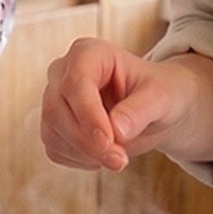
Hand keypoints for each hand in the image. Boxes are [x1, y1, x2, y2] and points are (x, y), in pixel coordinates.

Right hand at [40, 38, 183, 171]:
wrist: (155, 108)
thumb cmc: (159, 93)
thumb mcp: (160, 98)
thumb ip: (139, 111)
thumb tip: (116, 131)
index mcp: (88, 53)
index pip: (75, 83)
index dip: (89, 115)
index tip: (110, 142)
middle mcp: (64, 72)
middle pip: (56, 110)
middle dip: (87, 142)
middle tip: (119, 160)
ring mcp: (54, 99)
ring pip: (52, 132)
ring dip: (86, 154)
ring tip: (119, 155)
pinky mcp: (52, 125)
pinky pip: (55, 148)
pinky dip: (80, 159)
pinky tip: (103, 152)